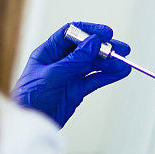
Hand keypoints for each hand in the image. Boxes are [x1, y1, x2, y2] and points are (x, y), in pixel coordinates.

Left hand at [13, 22, 131, 126]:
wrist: (30, 122)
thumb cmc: (30, 98)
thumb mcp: (53, 75)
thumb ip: (75, 60)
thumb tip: (94, 42)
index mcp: (49, 52)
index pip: (72, 34)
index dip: (90, 31)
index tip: (106, 33)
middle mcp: (60, 62)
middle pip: (86, 49)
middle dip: (105, 48)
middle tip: (122, 49)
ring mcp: (69, 76)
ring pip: (93, 65)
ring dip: (109, 63)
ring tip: (124, 64)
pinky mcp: (76, 91)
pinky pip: (95, 80)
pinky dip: (108, 76)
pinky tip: (120, 73)